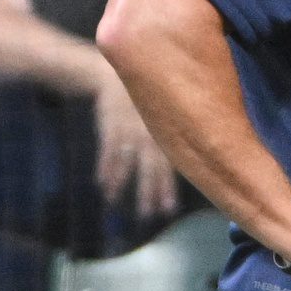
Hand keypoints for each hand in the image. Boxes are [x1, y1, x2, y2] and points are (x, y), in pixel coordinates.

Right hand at [93, 69, 179, 218]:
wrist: (115, 76)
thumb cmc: (143, 101)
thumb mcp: (162, 114)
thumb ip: (171, 138)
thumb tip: (187, 166)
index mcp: (165, 134)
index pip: (171, 165)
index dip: (168, 188)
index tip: (169, 210)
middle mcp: (150, 134)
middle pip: (151, 168)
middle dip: (148, 192)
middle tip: (147, 215)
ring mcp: (129, 130)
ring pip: (126, 163)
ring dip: (120, 184)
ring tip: (114, 202)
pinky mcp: (111, 126)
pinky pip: (108, 152)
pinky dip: (105, 169)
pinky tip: (102, 185)